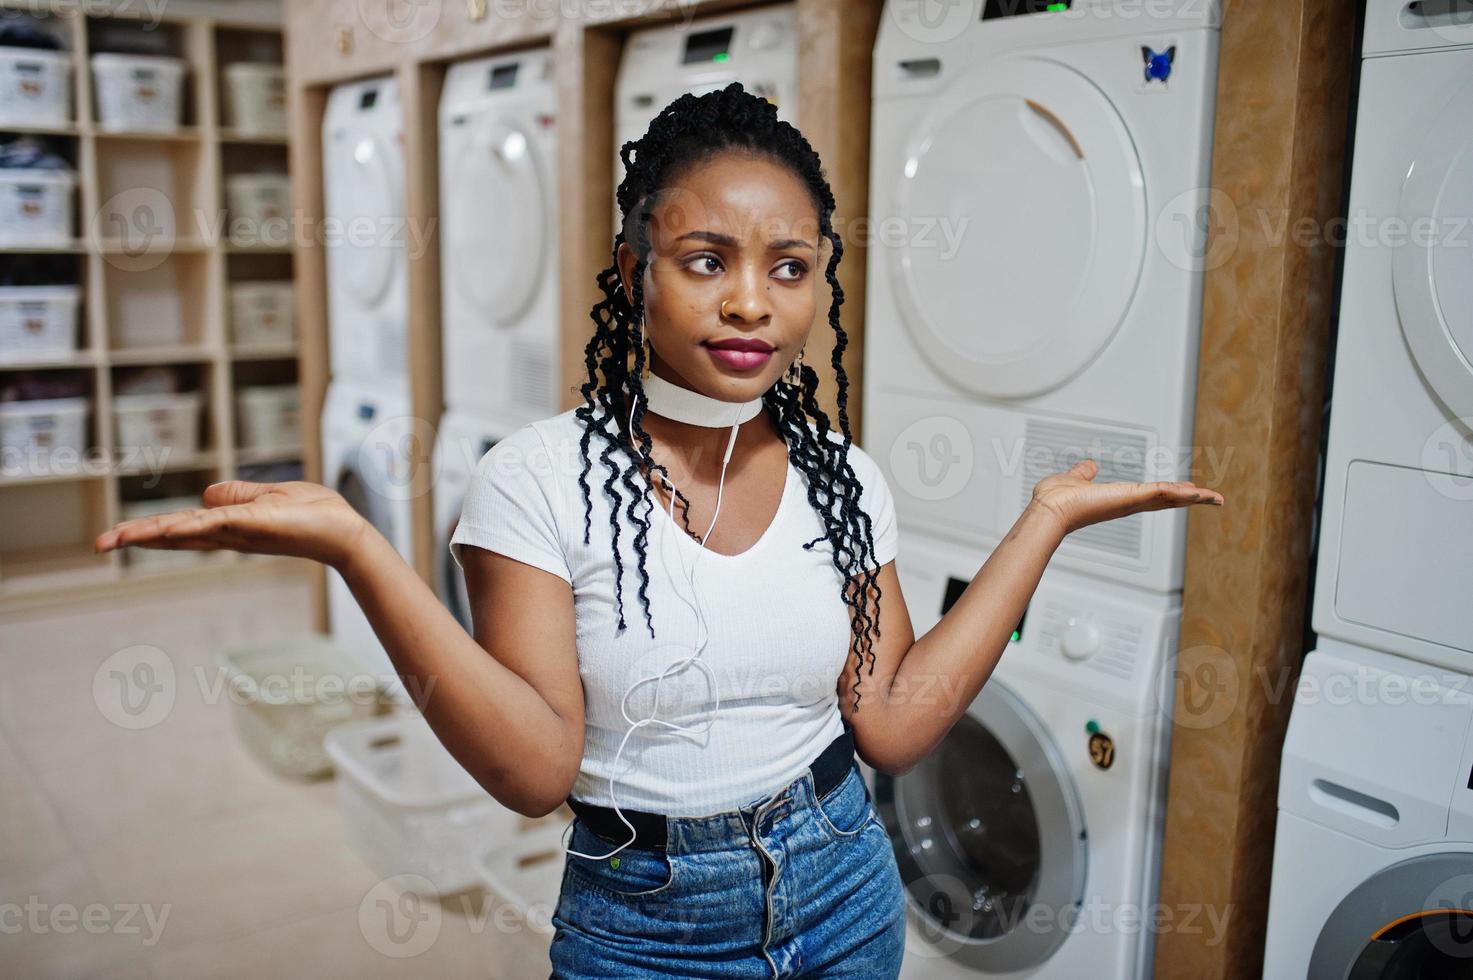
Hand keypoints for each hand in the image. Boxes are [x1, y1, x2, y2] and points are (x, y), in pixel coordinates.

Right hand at [94, 480, 371, 570]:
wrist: (345, 531)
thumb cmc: (314, 514)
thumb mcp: (270, 496)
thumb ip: (238, 495)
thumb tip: (207, 494)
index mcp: (229, 526)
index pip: (181, 528)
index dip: (148, 531)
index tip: (115, 536)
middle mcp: (229, 533)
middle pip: (175, 535)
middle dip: (136, 538)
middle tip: (99, 544)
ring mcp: (240, 530)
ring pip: (188, 532)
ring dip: (152, 533)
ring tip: (117, 537)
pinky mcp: (256, 524)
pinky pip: (217, 524)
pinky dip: (192, 527)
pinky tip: (166, 530)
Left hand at [1029, 459, 1224, 537]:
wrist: (1047, 510)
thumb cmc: (1054, 500)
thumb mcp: (1074, 479)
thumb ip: (1084, 473)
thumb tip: (1089, 466)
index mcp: (1118, 498)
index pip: (1152, 496)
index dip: (1171, 494)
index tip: (1189, 492)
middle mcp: (1128, 503)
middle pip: (1168, 500)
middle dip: (1192, 499)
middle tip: (1215, 498)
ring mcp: (1130, 502)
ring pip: (1169, 498)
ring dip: (1194, 497)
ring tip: (1216, 497)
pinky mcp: (1128, 498)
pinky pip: (1159, 492)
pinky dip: (1178, 492)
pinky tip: (1196, 492)